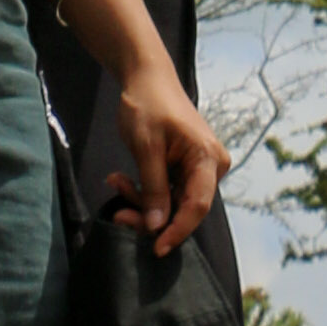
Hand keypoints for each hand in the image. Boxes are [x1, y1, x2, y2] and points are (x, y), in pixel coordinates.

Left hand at [112, 50, 228, 247]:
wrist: (146, 78)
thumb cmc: (147, 104)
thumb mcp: (146, 146)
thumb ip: (154, 188)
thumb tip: (157, 226)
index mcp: (208, 158)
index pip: (197, 206)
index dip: (177, 230)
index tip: (156, 248)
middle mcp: (210, 166)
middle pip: (184, 207)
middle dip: (150, 213)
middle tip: (118, 213)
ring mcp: (198, 168)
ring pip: (172, 202)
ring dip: (142, 200)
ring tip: (116, 183)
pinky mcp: (184, 169)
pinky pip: (167, 191)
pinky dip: (144, 191)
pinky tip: (121, 179)